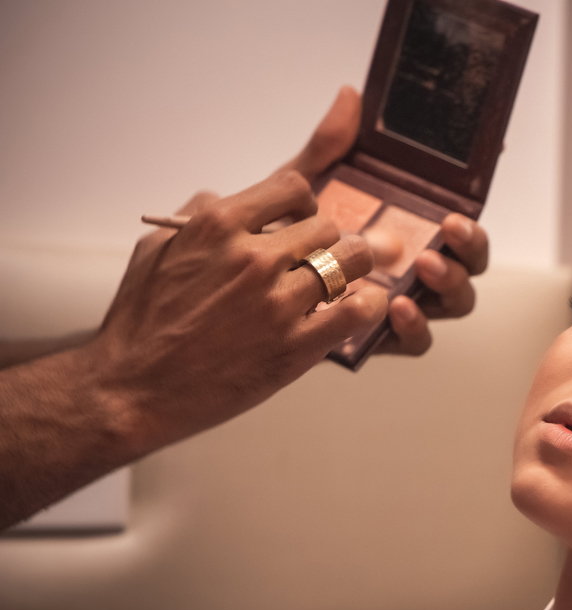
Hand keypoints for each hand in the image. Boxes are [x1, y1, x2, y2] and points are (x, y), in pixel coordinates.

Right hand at [91, 170, 384, 450]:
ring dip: (351, 270)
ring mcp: (278, 302)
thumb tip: (229, 198)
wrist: (133, 390)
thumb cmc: (141, 322)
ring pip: (351, 261)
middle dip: (326, 242)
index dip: (303, 204)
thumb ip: (197, 216)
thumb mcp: (157, 249)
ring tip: (342, 283)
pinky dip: (368, 305)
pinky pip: (358, 311)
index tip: (300, 221)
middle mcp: (253, 258)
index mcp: (218, 225)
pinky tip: (359, 308)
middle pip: (327, 227)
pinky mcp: (296, 346)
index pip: (292, 187)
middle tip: (319, 262)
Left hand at [282, 87, 490, 356]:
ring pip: (449, 305)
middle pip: (467, 267)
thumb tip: (350, 97)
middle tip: (449, 231)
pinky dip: (414, 326)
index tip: (456, 212)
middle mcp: (416, 271)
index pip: (459, 231)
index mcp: (413, 233)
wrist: (235, 288)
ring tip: (424, 265)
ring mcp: (403, 304)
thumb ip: (329, 149)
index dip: (470, 225)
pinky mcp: (380, 336)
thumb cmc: (281, 237)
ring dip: (448, 284)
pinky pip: (414, 341)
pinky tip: (396, 306)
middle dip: (469, 250)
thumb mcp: (305, 188)